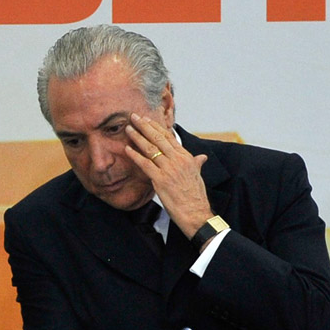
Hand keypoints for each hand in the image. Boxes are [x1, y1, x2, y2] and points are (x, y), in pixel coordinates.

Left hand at [124, 113, 213, 236]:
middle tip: (134, 117)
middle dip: (145, 126)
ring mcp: (169, 169)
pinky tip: (127, 149)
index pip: (169, 137)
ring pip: (150, 148)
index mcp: (187, 157)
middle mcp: (178, 160)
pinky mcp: (160, 180)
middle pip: (158, 138)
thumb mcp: (198, 176)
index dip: (156, 127)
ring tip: (128, 129)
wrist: (196, 212)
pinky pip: (145, 164)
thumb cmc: (196, 196)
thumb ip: (197, 164)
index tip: (147, 120)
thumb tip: (202, 157)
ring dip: (137, 137)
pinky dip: (135, 155)